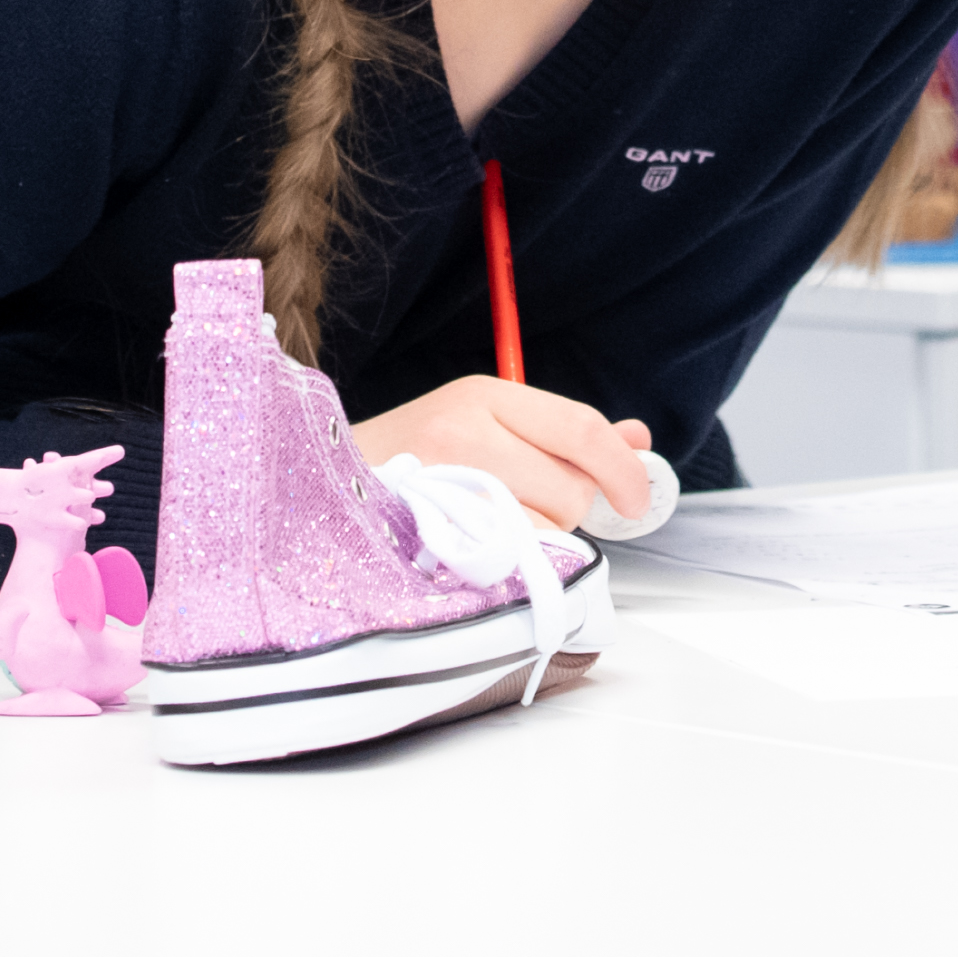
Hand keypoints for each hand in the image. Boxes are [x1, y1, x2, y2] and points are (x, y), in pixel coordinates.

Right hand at [351, 377, 657, 533]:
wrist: (320, 488)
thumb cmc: (414, 458)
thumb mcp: (488, 424)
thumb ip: (565, 434)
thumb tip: (637, 440)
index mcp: (483, 395)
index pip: (581, 427)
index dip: (622, 468)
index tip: (638, 498)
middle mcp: (463, 431)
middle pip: (570, 486)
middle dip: (570, 508)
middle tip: (531, 505)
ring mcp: (440, 484)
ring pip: (543, 528)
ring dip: (538, 537)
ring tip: (492, 522)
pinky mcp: (426, 533)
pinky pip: (506, 559)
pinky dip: (509, 561)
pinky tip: (481, 546)